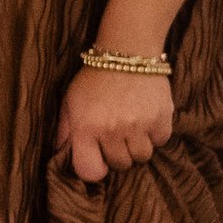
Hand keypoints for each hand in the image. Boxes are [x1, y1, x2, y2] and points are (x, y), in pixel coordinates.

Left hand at [54, 62, 174, 184]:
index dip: (94, 167)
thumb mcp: (70, 101)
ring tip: (132, 127)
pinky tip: (147, 119)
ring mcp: (139, 125)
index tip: (98, 157)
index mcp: (86, 127)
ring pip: (142, 157)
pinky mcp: (162, 117)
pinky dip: (156, 134)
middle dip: (118, 153)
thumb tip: (60, 154)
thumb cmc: (94, 79)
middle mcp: (113, 129)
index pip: (90, 171)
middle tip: (116, 134)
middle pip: (120, 165)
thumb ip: (64, 131)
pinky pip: (161, 141)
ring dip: (138, 146)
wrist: (127, 51)